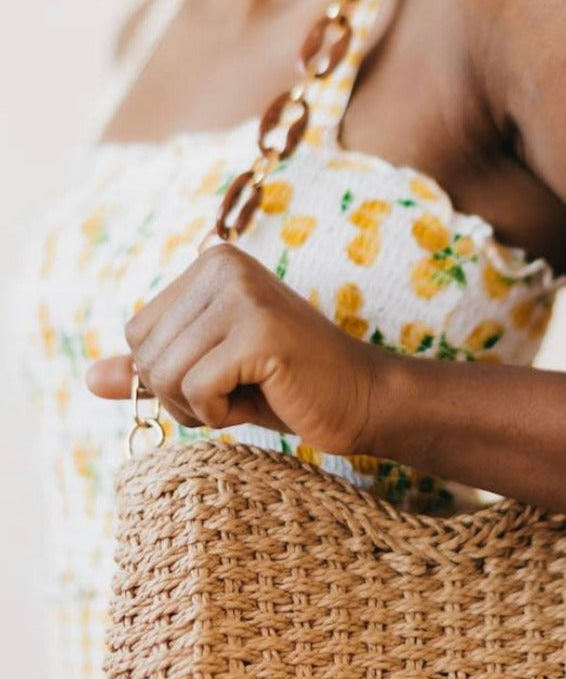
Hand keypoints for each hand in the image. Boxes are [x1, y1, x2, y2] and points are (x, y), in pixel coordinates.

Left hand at [84, 243, 381, 455]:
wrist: (362, 399)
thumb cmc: (288, 388)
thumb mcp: (212, 375)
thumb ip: (154, 370)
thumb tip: (90, 378)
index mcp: (211, 266)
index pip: (138, 332)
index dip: (169, 374)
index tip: (224, 377)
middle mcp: (224, 267)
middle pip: (146, 354)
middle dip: (182, 395)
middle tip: (239, 392)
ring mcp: (243, 296)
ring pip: (165, 374)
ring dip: (200, 407)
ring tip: (249, 395)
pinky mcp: (259, 331)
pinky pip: (195, 388)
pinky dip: (219, 412)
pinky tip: (264, 398)